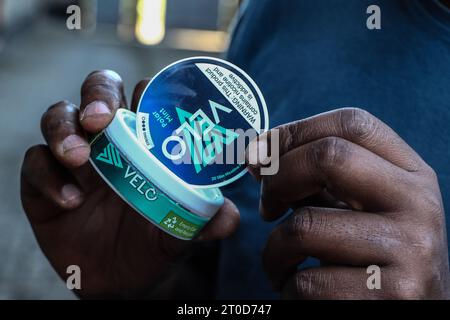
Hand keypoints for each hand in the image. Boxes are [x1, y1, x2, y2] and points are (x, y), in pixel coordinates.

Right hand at [20, 70, 239, 298]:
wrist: (120, 281)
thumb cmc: (154, 242)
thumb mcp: (181, 233)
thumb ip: (205, 222)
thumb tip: (230, 217)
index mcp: (144, 142)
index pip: (144, 97)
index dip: (146, 92)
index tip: (150, 104)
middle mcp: (108, 141)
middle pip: (97, 92)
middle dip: (98, 96)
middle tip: (100, 119)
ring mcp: (74, 160)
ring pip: (58, 117)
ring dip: (64, 130)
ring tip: (78, 157)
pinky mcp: (43, 184)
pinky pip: (35, 165)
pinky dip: (48, 177)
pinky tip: (70, 201)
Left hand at [249, 108, 449, 298]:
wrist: (415, 316)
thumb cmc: (371, 257)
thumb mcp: (359, 209)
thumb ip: (317, 179)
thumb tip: (258, 153)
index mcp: (411, 174)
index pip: (351, 123)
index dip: (293, 131)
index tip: (259, 153)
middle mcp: (419, 205)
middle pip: (329, 156)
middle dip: (277, 178)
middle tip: (266, 206)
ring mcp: (411, 251)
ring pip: (305, 226)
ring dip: (273, 248)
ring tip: (280, 261)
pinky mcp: (392, 296)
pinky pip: (307, 281)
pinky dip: (285, 285)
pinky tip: (297, 289)